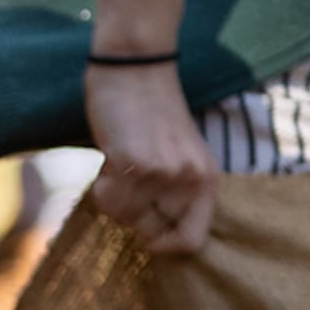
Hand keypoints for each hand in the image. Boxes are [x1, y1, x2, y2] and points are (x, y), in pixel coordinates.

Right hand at [85, 60, 218, 255]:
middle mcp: (192, 180)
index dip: (163, 242)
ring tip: (120, 164)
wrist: (135, 66)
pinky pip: (109, 201)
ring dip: (113, 198)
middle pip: (150, 234)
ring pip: (125, 219)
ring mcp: (165, 173)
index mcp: (208, 179)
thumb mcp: (180, 155)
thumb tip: (154, 237)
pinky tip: (110, 160)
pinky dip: (101, 187)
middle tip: (129, 181)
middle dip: (131, 214)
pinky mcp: (135, 163)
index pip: (192, 242)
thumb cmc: (150, 112)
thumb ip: (176, 192)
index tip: (145, 223)